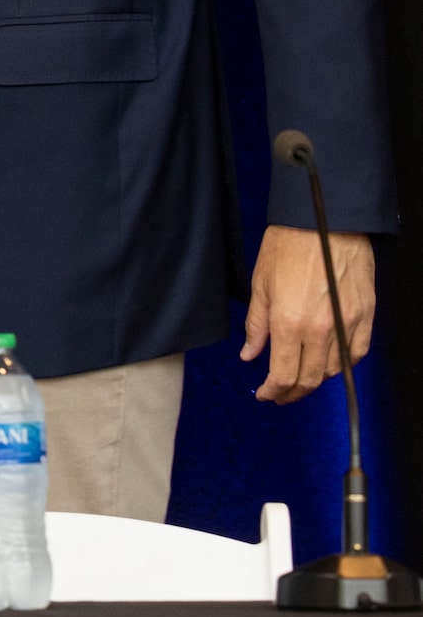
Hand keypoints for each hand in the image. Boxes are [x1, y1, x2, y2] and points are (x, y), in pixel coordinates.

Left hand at [241, 225, 374, 403]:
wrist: (325, 222)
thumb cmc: (288, 246)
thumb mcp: (260, 285)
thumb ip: (257, 327)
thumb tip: (250, 355)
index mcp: (288, 322)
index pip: (283, 374)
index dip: (272, 391)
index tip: (265, 394)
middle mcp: (320, 329)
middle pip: (310, 379)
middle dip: (292, 393)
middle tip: (280, 394)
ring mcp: (347, 323)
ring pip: (335, 370)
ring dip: (317, 380)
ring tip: (301, 377)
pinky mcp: (365, 315)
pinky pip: (358, 352)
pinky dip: (344, 364)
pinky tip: (330, 363)